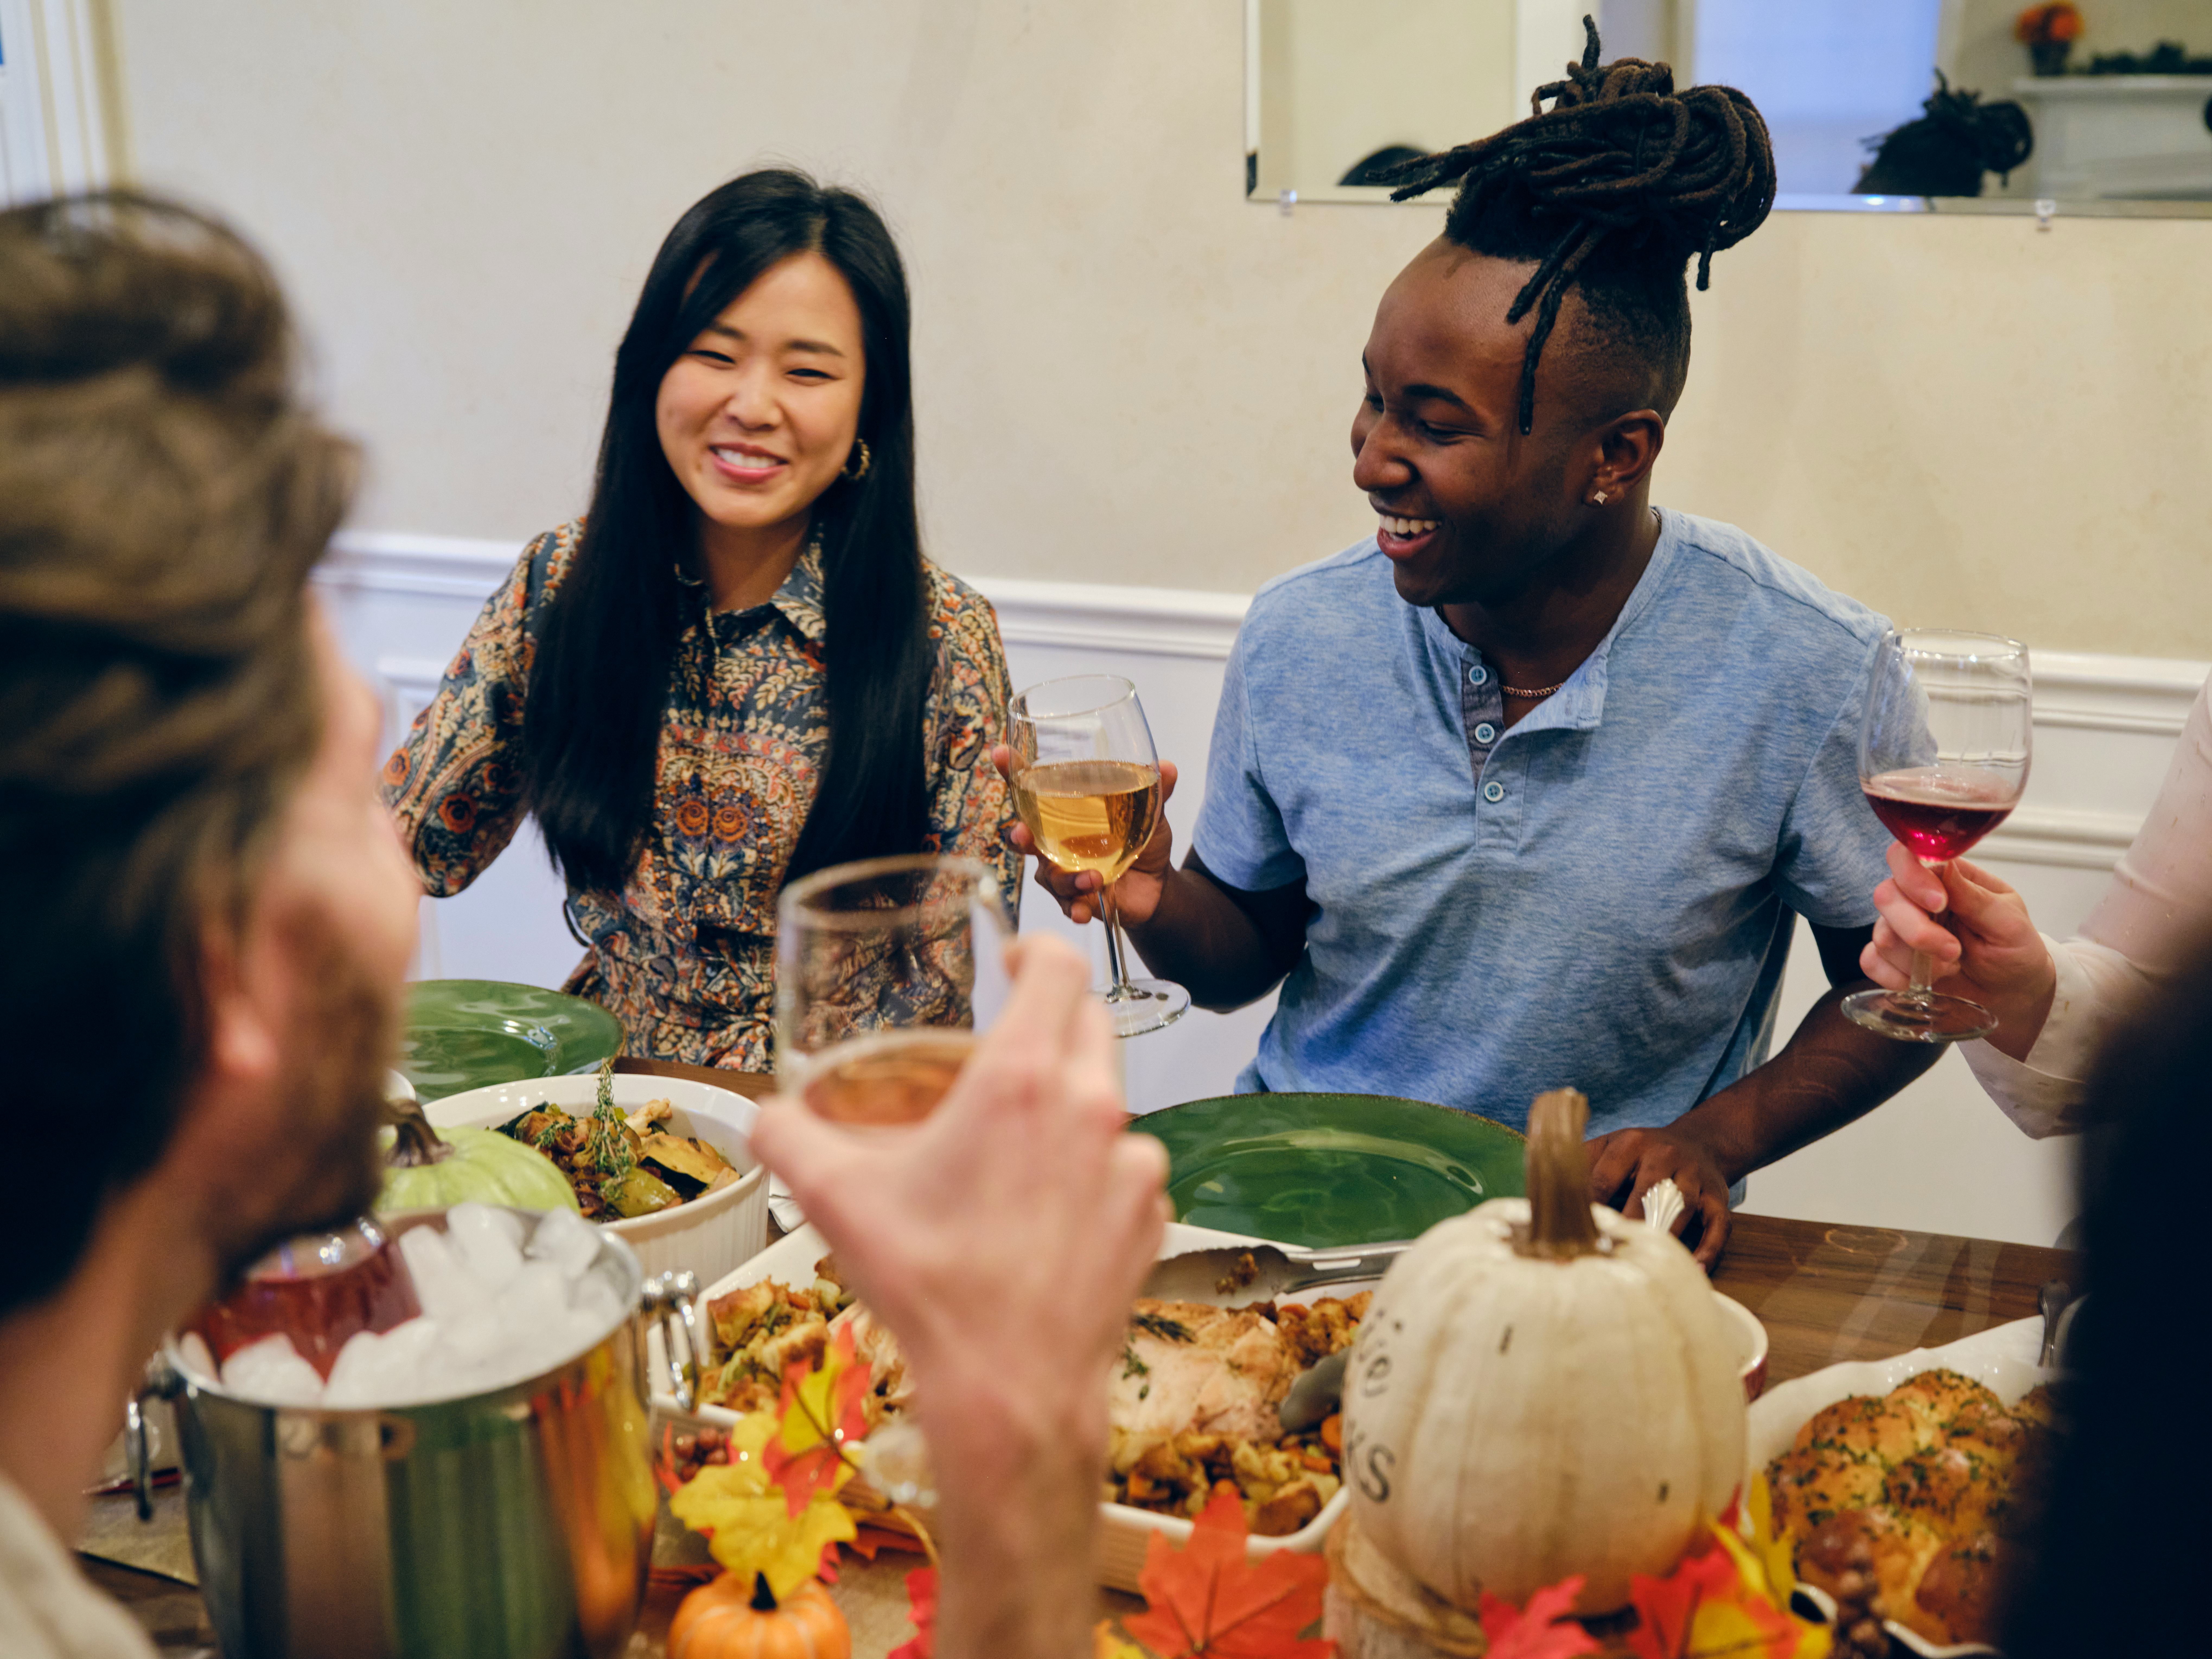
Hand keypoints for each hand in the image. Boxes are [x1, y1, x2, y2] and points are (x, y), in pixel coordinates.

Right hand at [748, 933, 1166, 1442]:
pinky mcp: (1152, 1213)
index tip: (1010, 961)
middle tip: (1005, 1050)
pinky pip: (1126, 1167)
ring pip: (1107, 1101)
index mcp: (1022, 1080)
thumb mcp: (834, 1200)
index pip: (1056, 964)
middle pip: (1088, 1023)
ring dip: (1068, 1108)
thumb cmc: (930, 1286)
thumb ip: (787, 1138)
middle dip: (1050, 1021)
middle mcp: (1092, 1107)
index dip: (1033, 947)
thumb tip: (763, 1116)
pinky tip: (1049, 1211)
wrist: (1010, 1389)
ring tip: (1017, 1151)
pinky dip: (1094, 1173)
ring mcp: (1134, 1163)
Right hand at [991, 747, 1178, 926]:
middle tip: (1023, 835)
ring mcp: (1063, 872)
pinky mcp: (1076, 898)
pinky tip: (1082, 911)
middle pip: (1024, 837)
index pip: (1032, 791)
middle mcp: (1055, 842)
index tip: (999, 753)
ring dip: (1065, 878)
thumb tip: (1169, 767)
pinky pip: (1066, 905)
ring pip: (1047, 875)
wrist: (1157, 887)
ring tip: (1093, 879)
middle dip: (1019, 836)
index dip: (1012, 773)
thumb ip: (1155, 793)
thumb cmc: (1141, 842)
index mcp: (1066, 814)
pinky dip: (1073, 908)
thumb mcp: (1150, 815)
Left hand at [1585, 1125, 1732, 1270]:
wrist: (1699, 1142)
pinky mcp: (1719, 1197)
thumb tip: (1543, 1193)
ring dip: (1663, 1237)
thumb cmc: (1642, 1152)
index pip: (1604, 1178)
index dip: (1589, 1208)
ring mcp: (1695, 1176)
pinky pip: (1717, 1226)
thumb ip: (1581, 1163)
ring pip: (1680, 1209)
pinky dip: (1708, 1249)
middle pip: (1643, 1194)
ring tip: (1645, 1264)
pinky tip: (1694, 1268)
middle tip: (1607, 1253)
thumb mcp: (1610, 1145)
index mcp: (1631, 1142)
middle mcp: (1665, 1155)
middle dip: (1626, 1225)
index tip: (1576, 1234)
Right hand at [1861, 844, 2056, 1061]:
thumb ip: (1975, 897)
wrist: (2012, 993)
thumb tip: (1945, 865)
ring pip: (1881, 935)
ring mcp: (1901, 928)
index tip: (1939, 904)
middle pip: (1886, 896)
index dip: (1912, 877)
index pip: (1907, 857)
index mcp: (1947, 878)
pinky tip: (1925, 980)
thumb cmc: (2015, 952)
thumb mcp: (2008, 923)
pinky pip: (1871, 961)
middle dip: (1916, 930)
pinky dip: (1896, 976)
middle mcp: (1917, 899)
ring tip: (1950, 965)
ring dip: (1916, 959)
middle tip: (1952, 950)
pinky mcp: (1892, 959)